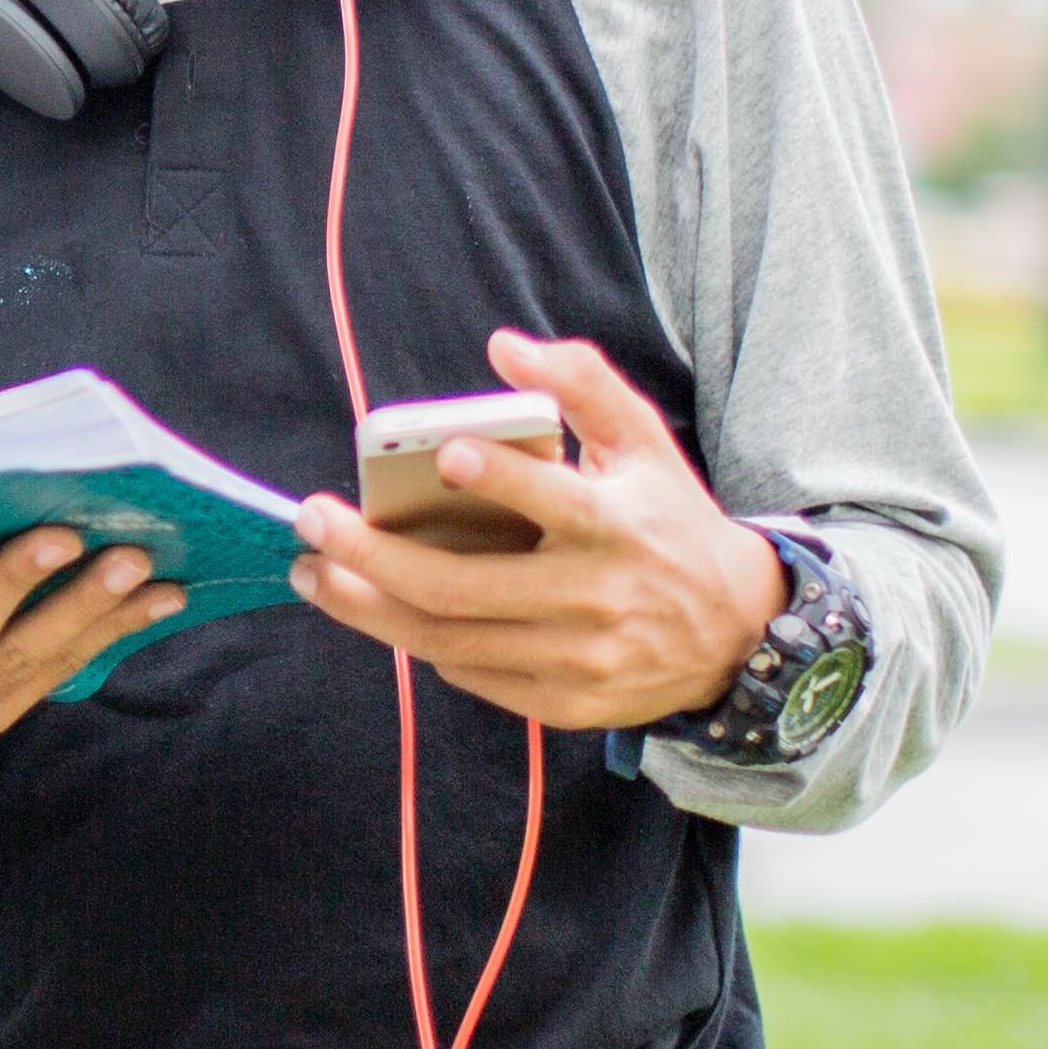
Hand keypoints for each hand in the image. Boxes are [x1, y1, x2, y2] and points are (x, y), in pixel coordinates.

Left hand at [285, 329, 786, 731]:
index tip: (445, 454)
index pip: (554, 501)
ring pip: (451, 640)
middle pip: (465, 587)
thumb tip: (504, 345)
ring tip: (314, 574)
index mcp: (616, 526)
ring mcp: (578, 659)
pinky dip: (420, 642)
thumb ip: (581, 384)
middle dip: (373, 557)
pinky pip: (471, 674)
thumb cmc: (670, 522)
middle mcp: (595, 598)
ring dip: (369, 609)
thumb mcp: (643, 444)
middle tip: (310, 522)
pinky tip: (379, 611)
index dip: (499, 479)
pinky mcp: (565, 703)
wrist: (736, 634)